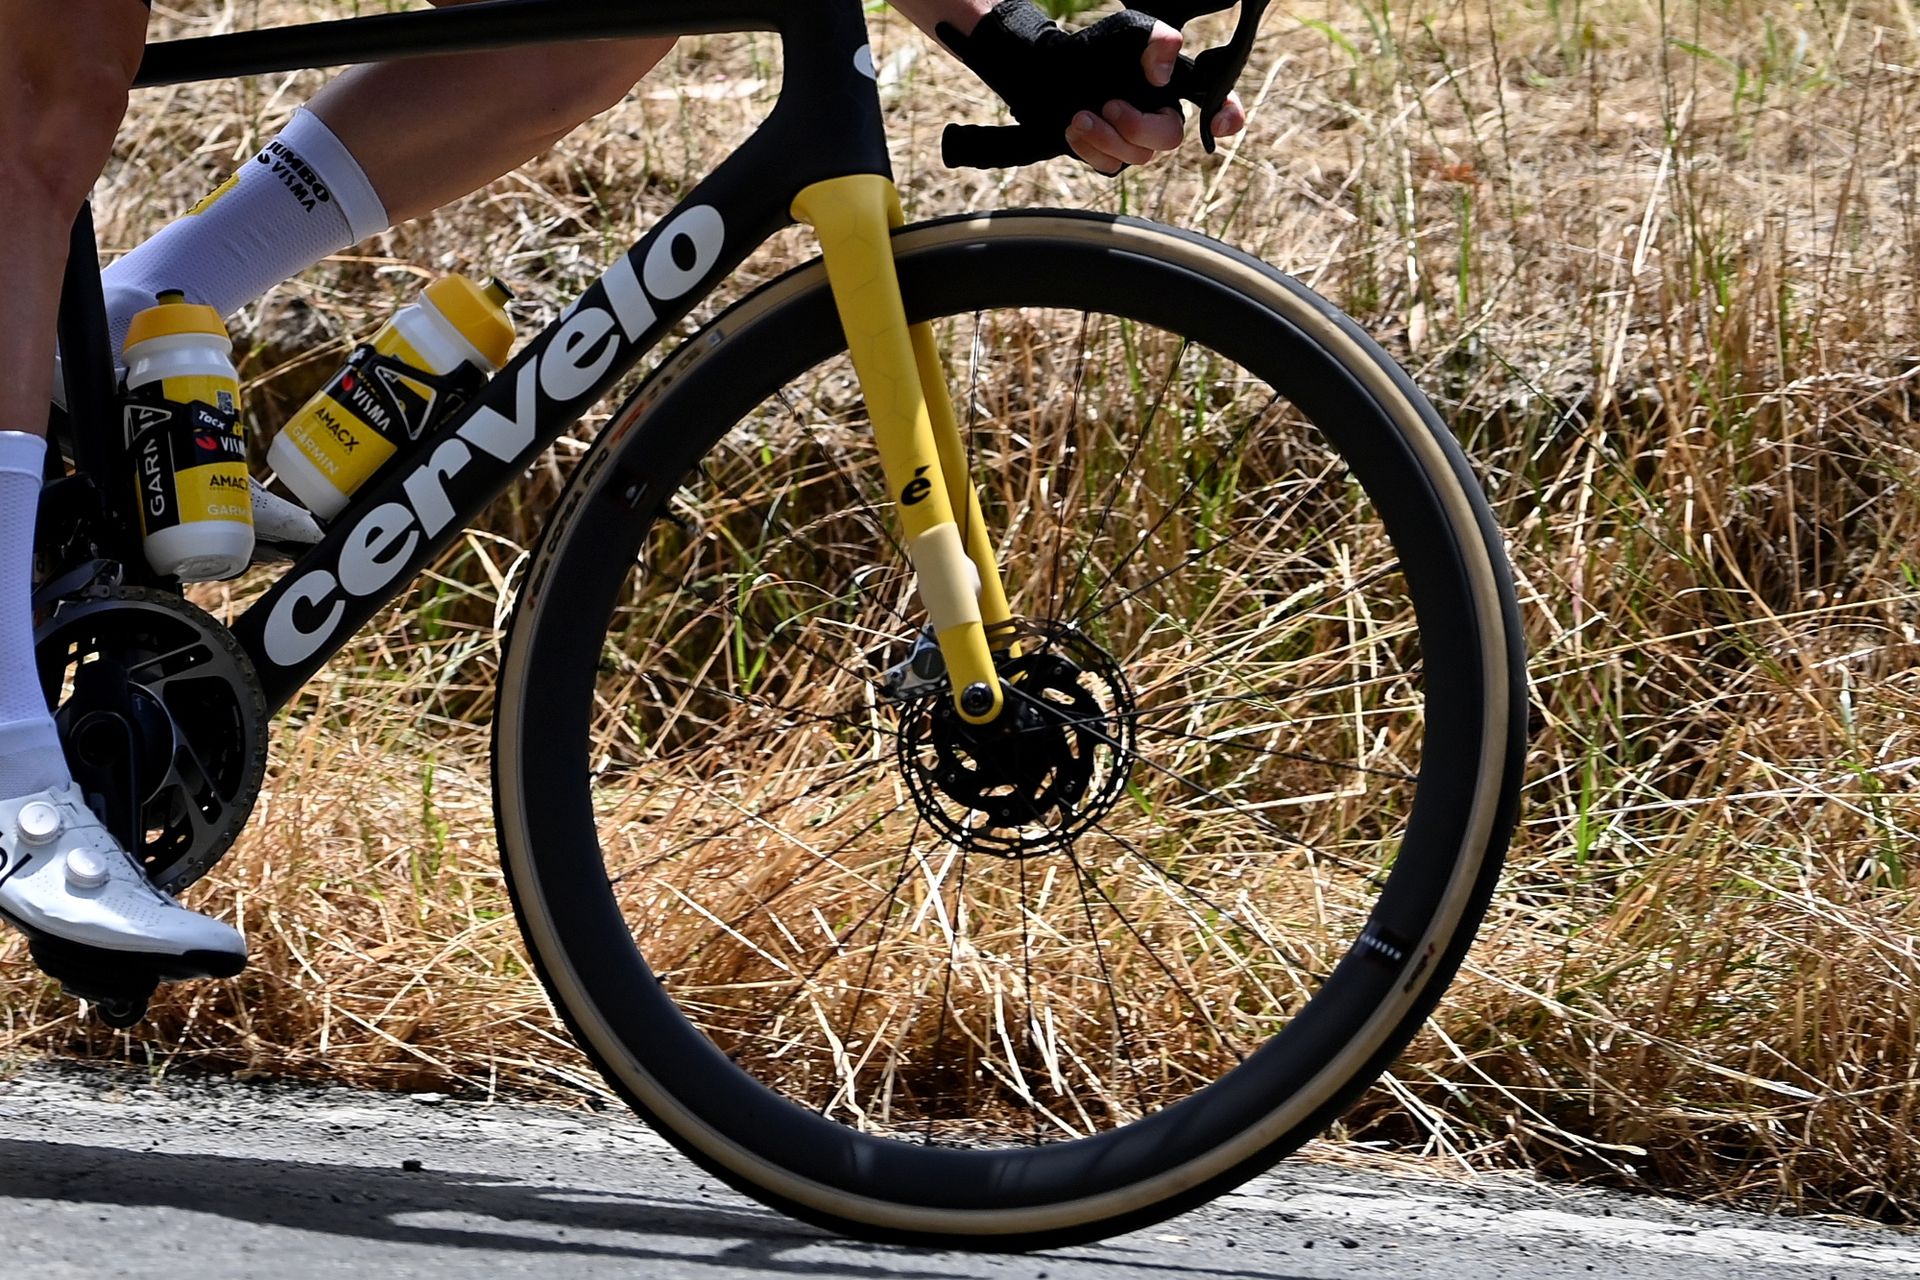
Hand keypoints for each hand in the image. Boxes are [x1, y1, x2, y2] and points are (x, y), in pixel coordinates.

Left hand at [1064, 20, 1246, 173]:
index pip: (1217, 100)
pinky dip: (1089, 148)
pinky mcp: (1115, 158)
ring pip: (1138, 157)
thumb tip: (1163, 75)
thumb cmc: (1098, 49)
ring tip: (1080, 115)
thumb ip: (1155, 40)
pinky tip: (1076, 127)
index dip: (1227, 115)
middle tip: (1109, 105)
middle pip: (1170, 137)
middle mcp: (1162, 114)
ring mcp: (1139, 140)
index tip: (1217, 125)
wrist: (1052, 74)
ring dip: (1104, 136)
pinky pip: (1111, 167)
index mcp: (1177, 84)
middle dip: (1137, 127)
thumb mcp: (1129, 30)